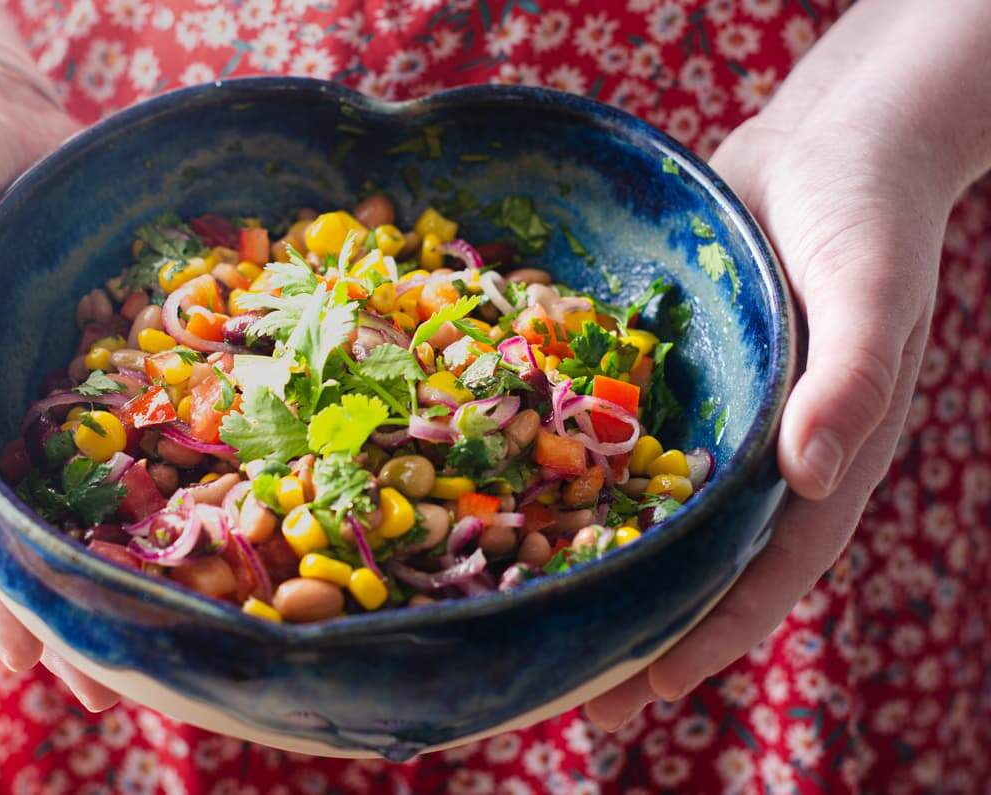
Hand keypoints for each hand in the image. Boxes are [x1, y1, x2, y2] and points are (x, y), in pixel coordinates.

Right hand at [0, 60, 117, 710]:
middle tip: (115, 687)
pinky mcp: (94, 364)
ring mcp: (40, 396)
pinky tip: (209, 525)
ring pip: (74, 502)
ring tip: (164, 643)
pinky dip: (157, 484)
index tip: (25, 647)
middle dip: (58, 611)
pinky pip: (128, 432)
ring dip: (112, 571)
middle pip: (14, 534)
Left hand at [582, 87, 965, 728]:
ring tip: (526, 617)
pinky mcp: (665, 375)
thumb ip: (852, 379)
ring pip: (645, 507)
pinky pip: (614, 433)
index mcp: (820, 459)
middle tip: (567, 698)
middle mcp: (757, 453)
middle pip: (693, 560)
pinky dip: (573, 472)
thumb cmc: (868, 215)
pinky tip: (511, 496)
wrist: (825, 141)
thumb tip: (813, 473)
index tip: (644, 690)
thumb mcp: (874, 289)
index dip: (708, 636)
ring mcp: (708, 416)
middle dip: (636, 628)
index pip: (764, 572)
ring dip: (594, 564)